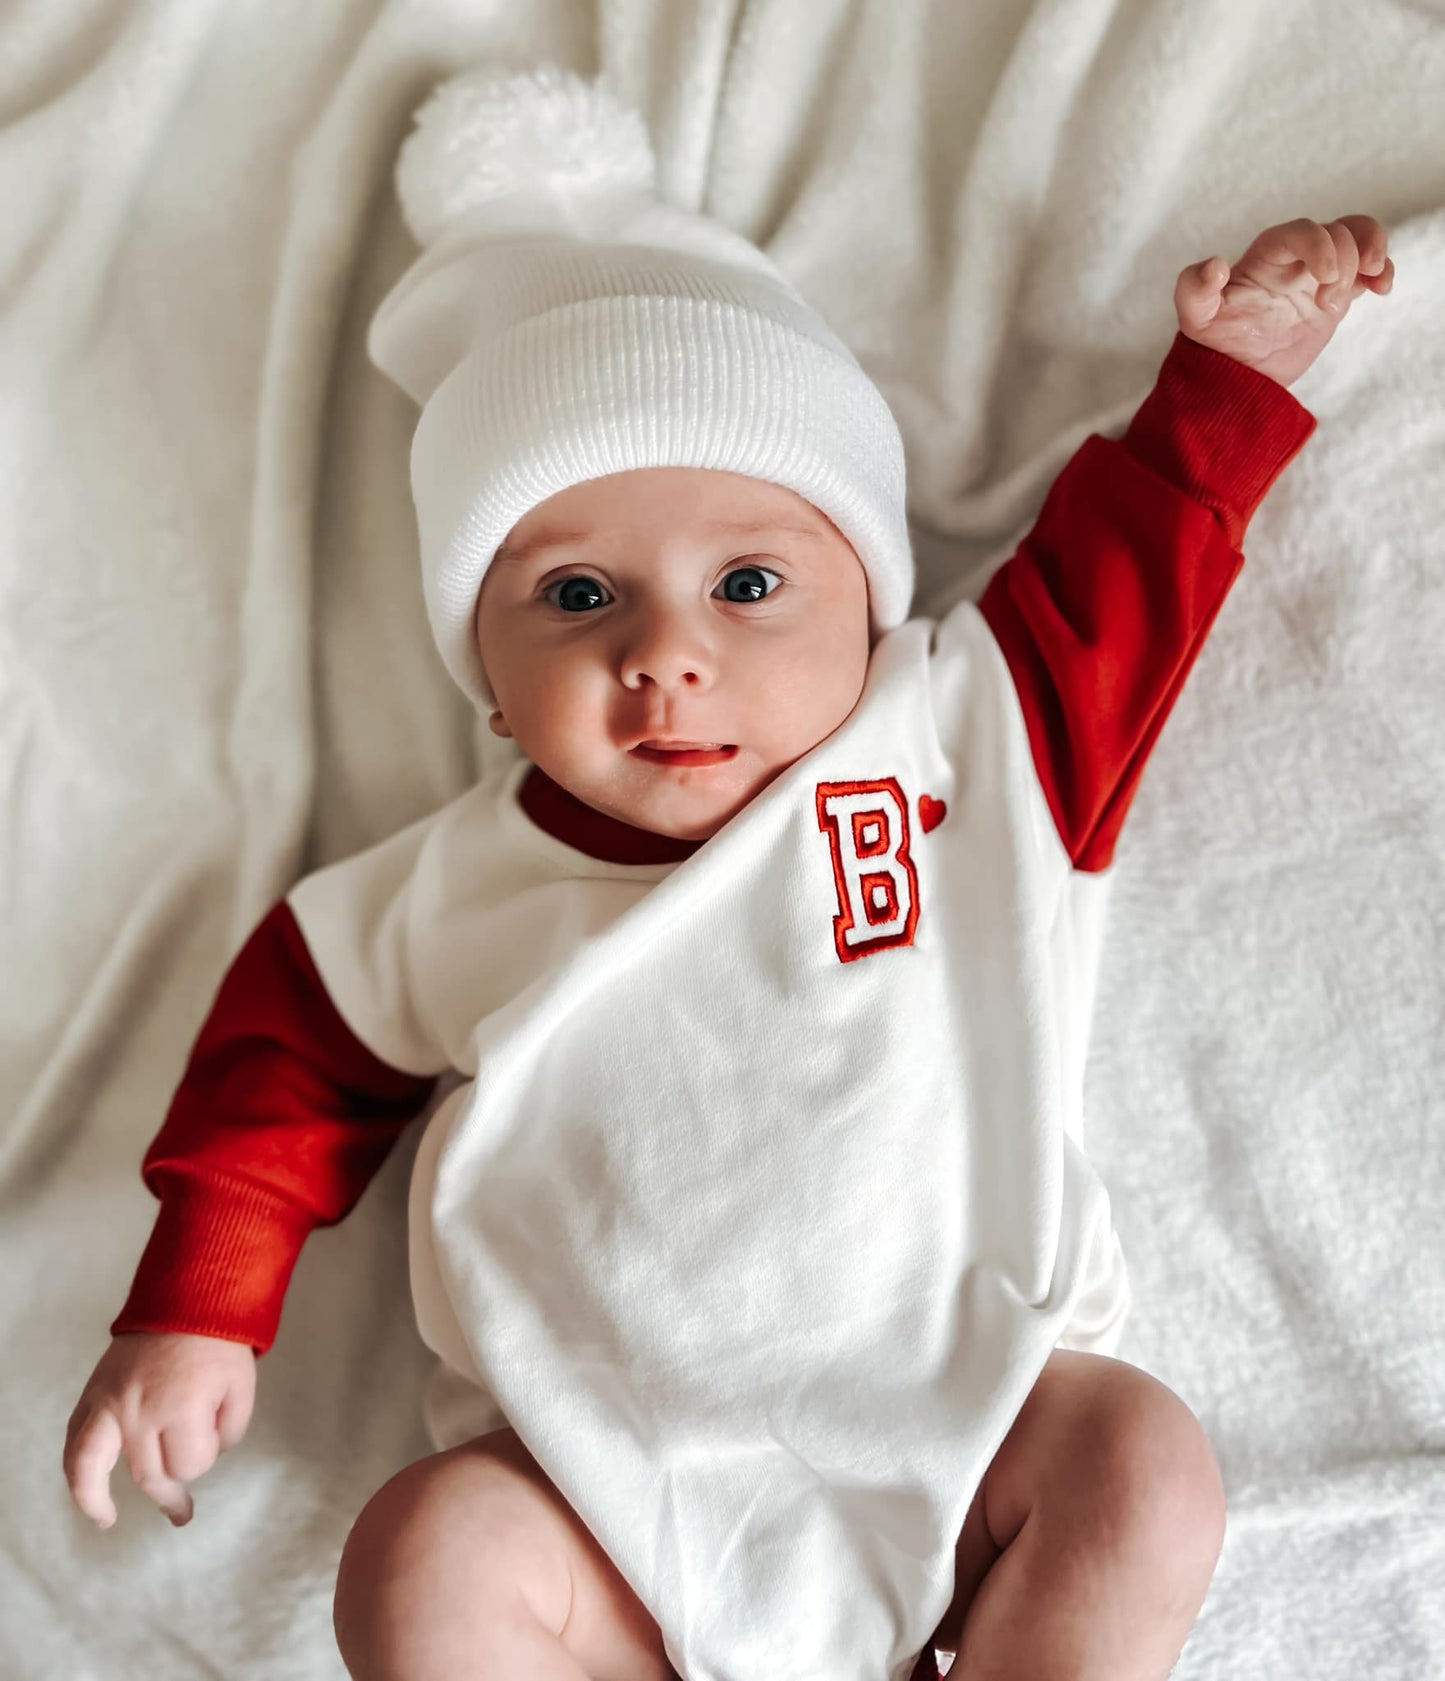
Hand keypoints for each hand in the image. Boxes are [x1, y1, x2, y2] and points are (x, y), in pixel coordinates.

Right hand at [63, 1332, 256, 1528]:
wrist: (188, 1299)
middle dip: (170, 1494)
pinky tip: (86, 1489)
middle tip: (182, 1513)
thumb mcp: (242, 1389)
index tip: (213, 1440)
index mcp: (182, 1406)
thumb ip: (227, 1433)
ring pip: (91, 1467)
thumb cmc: (220, 1346)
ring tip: (108, 1519)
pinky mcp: (93, 1393)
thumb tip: (197, 1462)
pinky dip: (76, 1469)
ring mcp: (110, 1403)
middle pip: (150, 1473)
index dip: (206, 1459)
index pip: (190, 1464)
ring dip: (98, 1500)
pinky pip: (74, 1440)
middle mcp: (139, 1410)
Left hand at [1174, 214, 1393, 385]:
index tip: (1327, 275)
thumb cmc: (1217, 339)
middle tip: (1326, 305)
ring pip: (1358, 238)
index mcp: (1268, 254)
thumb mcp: (1196, 317)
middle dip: (1344, 262)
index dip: (1320, 244)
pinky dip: (1383, 270)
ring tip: (1371, 282)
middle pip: (1336, 232)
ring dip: (1370, 255)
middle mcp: (1296, 257)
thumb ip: (1194, 288)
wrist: (1239, 371)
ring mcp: (1319, 272)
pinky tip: (1383, 288)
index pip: (1302, 230)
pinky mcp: (1337, 292)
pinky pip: (1369, 268)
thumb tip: (1214, 265)